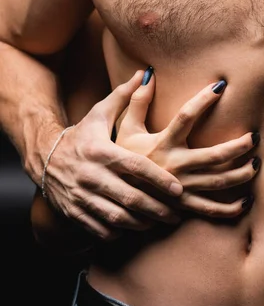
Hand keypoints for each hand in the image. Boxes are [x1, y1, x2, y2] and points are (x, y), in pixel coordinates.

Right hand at [42, 71, 184, 239]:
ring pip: (119, 218)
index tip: (178, 189)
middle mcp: (92, 176)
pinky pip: (103, 229)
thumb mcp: (99, 113)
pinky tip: (135, 227)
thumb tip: (146, 73)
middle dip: (158, 209)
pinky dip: (121, 232)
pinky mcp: (76, 212)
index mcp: (101, 151)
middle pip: (131, 198)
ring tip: (161, 221)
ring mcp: (82, 197)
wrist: (43, 156)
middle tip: (177, 212)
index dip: (158, 179)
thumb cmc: (81, 134)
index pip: (136, 167)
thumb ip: (125, 96)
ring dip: (143, 223)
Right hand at [117, 69, 259, 219]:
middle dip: (238, 146)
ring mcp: (180, 188)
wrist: (109, 194)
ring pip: (219, 182)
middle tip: (255, 137)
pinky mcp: (182, 206)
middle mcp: (174, 166)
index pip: (186, 116)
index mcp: (162, 144)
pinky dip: (231, 209)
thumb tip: (147, 74)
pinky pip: (211, 210)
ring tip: (257, 164)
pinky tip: (246, 202)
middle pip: (214, 156)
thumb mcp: (125, 128)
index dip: (203, 100)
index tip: (220, 86)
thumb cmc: (120, 157)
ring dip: (242, 174)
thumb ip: (136, 101)